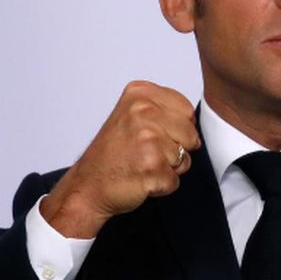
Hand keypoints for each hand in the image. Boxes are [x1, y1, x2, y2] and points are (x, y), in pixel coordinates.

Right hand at [40, 81, 200, 237]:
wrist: (87, 185)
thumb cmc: (112, 154)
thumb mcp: (132, 115)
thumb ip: (163, 109)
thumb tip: (193, 120)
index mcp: (140, 94)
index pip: (186, 110)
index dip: (176, 128)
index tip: (151, 134)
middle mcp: (143, 111)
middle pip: (190, 134)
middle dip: (176, 149)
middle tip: (145, 153)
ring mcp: (147, 139)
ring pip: (185, 157)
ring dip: (168, 168)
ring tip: (142, 164)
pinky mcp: (151, 166)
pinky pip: (175, 179)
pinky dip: (161, 185)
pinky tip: (140, 178)